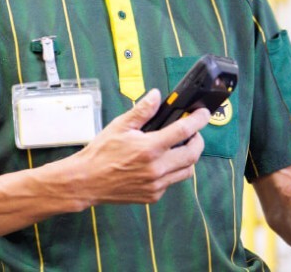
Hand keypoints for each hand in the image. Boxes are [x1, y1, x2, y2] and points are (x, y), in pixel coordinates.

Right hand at [68, 88, 209, 205]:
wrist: (86, 181)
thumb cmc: (101, 152)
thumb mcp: (120, 126)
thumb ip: (142, 111)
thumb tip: (157, 96)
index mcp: (150, 148)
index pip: (184, 130)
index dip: (199, 120)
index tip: (204, 113)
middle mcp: (157, 168)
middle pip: (193, 154)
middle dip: (198, 140)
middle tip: (194, 132)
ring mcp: (156, 185)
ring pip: (187, 171)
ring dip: (188, 157)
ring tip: (179, 148)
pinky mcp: (153, 196)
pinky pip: (172, 182)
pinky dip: (173, 171)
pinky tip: (162, 163)